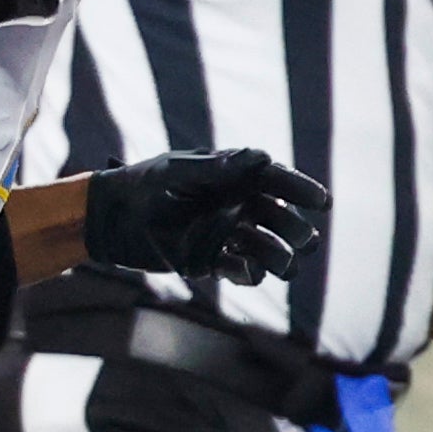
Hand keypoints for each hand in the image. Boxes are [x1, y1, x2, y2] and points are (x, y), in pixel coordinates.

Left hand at [84, 148, 327, 286]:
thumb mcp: (178, 171)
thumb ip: (217, 168)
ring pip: (267, 249)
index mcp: (233, 178)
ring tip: (284, 267)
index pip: (277, 182)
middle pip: (280, 220)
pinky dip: (250, 274)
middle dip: (295, 231)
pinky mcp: (211, 261)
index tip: (322, 202)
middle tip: (302, 241)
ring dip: (281, 258)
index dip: (302, 190)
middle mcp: (235, 206)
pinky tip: (247, 272)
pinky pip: (241, 271)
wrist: (110, 218)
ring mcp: (225, 235)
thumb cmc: (144, 184)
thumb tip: (262, 157)